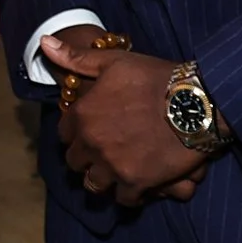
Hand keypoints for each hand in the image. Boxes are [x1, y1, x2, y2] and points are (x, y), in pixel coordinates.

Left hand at [42, 33, 209, 205]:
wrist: (196, 103)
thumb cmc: (154, 78)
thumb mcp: (113, 61)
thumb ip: (76, 59)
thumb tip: (45, 43)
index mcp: (82, 114)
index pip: (64, 134)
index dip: (75, 133)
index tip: (88, 132)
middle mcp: (92, 143)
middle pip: (75, 163)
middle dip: (86, 157)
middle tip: (103, 152)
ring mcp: (113, 165)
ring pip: (94, 184)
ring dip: (102, 178)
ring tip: (115, 170)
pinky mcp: (137, 182)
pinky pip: (123, 199)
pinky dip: (127, 194)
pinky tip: (135, 183)